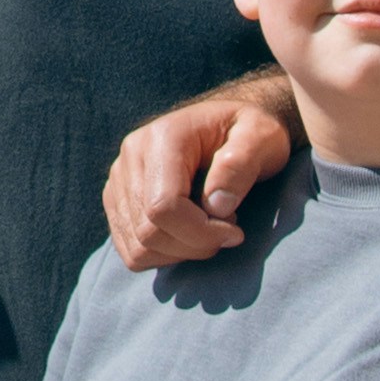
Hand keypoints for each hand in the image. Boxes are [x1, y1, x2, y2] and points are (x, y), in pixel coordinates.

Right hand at [102, 87, 290, 269]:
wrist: (229, 125)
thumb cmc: (249, 132)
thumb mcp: (261, 137)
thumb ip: (241, 164)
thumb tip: (216, 206)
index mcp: (164, 137)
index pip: (163, 206)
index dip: (200, 233)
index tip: (236, 233)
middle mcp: (132, 156)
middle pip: (147, 232)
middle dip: (194, 245)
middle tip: (227, 230)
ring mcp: (120, 179)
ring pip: (136, 247)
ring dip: (179, 252)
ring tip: (208, 227)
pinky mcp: (118, 200)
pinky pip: (130, 249)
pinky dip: (163, 255)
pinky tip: (189, 234)